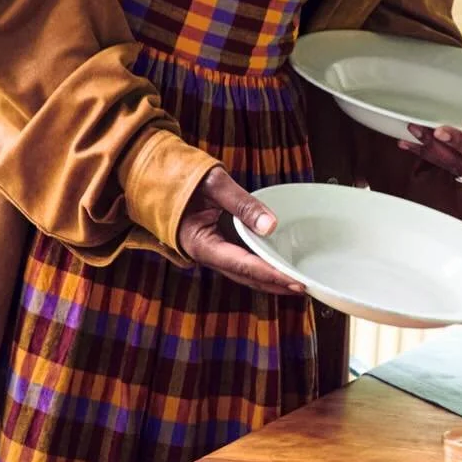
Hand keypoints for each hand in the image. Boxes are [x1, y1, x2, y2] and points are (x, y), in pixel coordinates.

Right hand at [176, 166, 304, 295]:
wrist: (157, 174)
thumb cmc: (181, 177)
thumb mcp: (214, 184)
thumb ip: (242, 204)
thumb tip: (271, 226)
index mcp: (201, 243)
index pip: (242, 264)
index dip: (270, 274)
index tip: (294, 281)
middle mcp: (205, 253)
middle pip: (245, 276)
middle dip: (273, 284)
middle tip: (303, 287)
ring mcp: (210, 250)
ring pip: (243, 272)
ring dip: (268, 279)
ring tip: (295, 283)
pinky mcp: (216, 244)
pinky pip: (241, 260)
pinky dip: (260, 266)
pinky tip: (276, 266)